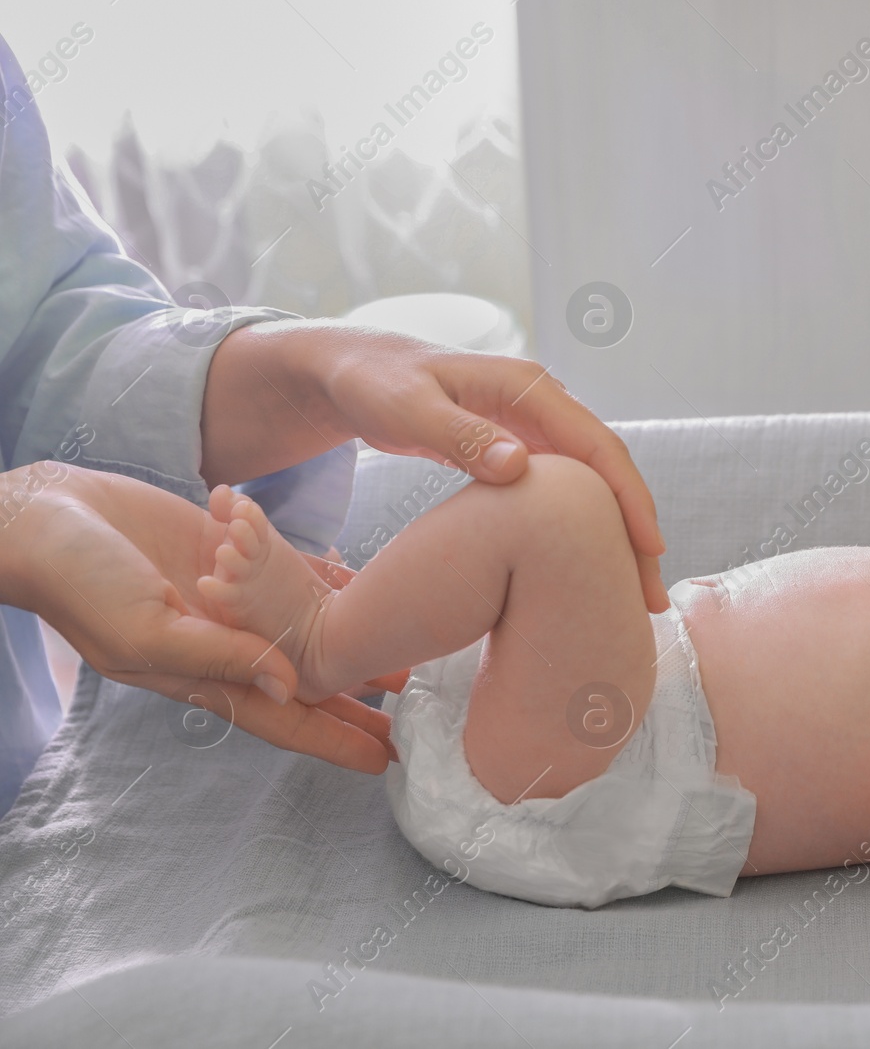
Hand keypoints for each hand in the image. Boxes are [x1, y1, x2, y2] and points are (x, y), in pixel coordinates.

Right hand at [3, 464, 393, 773]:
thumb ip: (220, 658)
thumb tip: (291, 687)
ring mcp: (231, 595)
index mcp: (205, 673)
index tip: (385, 761)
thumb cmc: (81, 582)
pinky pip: (292, 569)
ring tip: (409, 655)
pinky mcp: (230, 550)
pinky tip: (369, 585)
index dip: (334, 741)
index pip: (285, 720)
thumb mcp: (149, 631)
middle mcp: (227, 640)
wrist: (43, 514)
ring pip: (309, 625)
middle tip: (418, 717)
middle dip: (359, 702)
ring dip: (356, 639)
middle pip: (310, 679)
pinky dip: (329, 579)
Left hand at [202, 323, 670, 612]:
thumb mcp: (405, 408)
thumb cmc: (371, 384)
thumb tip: (521, 467)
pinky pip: (566, 488)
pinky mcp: (520, 443)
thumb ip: (459, 436)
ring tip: (630, 591)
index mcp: (525, 386)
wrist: (348, 368)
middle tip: (650, 594)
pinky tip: (587, 565)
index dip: (627, 498)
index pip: (596, 445)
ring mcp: (533, 422)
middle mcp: (541, 400)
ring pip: (591, 482)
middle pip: (607, 467)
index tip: (648, 550)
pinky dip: (583, 525)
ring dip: (613, 532)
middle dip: (636, 527)